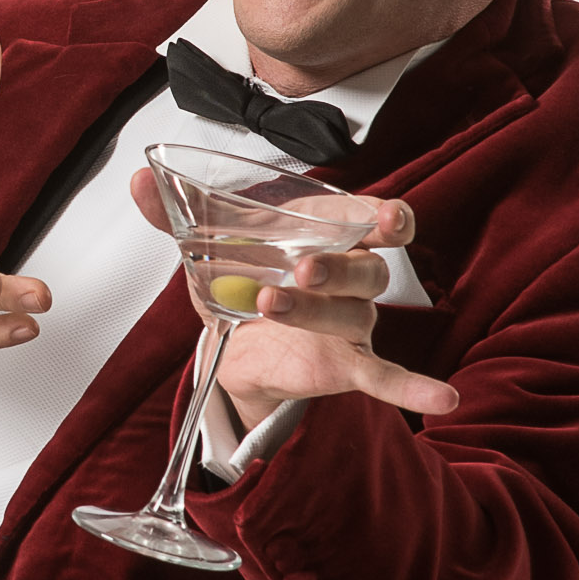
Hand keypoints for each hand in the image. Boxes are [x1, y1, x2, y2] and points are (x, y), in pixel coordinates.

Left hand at [128, 175, 457, 434]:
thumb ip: (173, 213)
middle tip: (300, 268)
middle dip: (336, 266)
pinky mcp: (346, 362)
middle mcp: (352, 272)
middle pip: (368, 267)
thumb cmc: (242, 273)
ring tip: (269, 304)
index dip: (387, 216)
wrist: (233, 334)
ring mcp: (353, 320)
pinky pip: (385, 375)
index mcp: (329, 231)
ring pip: (356, 315)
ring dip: (315, 311)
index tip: (385, 217)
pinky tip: (442, 397)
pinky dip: (413, 386)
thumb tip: (136, 181)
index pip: (375, 217)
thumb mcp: (207, 244)